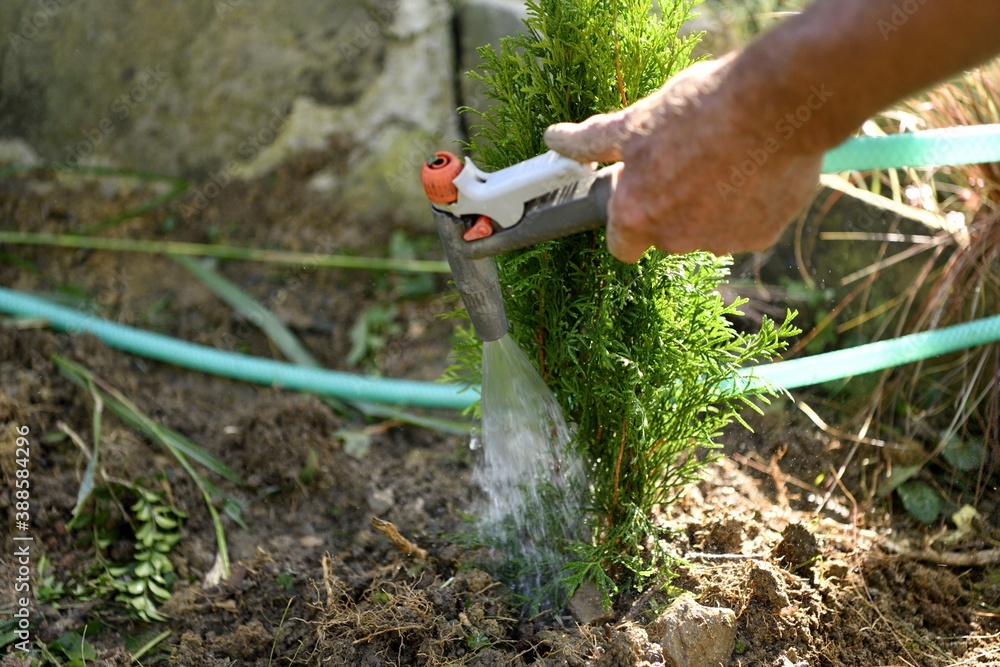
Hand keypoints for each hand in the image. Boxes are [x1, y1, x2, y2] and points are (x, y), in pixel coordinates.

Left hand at [544, 57, 823, 260]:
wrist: (777, 103)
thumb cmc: (700, 109)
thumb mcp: (636, 121)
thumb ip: (592, 141)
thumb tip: (554, 139)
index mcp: (638, 215)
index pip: (621, 246)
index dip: (628, 220)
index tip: (639, 193)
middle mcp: (676, 239)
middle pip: (666, 234)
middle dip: (671, 206)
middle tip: (686, 159)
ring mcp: (721, 241)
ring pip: (708, 230)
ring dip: (711, 204)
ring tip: (723, 157)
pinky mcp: (762, 236)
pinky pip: (747, 225)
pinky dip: (748, 204)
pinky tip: (753, 168)